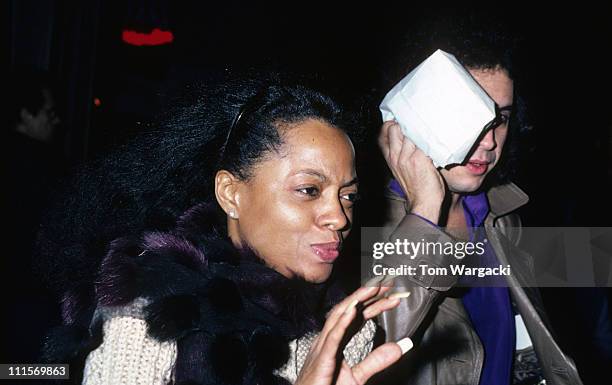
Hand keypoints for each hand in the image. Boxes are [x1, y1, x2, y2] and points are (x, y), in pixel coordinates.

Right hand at [295, 285, 412, 384]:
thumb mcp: (357, 377)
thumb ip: (376, 361)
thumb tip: (399, 348)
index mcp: (335, 341)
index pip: (356, 316)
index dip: (374, 304)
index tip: (392, 295)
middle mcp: (327, 339)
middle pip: (348, 311)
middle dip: (367, 295)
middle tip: (387, 284)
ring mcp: (322, 347)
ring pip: (338, 317)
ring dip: (356, 301)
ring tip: (372, 288)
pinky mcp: (321, 359)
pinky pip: (333, 338)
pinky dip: (343, 322)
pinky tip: (353, 310)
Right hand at [378, 121, 445, 223]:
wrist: (423, 203)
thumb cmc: (417, 188)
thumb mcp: (401, 170)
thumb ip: (401, 155)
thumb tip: (408, 139)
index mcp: (391, 158)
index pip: (382, 134)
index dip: (389, 124)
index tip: (399, 121)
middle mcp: (396, 156)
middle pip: (394, 128)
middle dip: (404, 122)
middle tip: (416, 123)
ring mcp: (408, 156)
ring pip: (410, 131)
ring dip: (420, 128)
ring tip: (429, 128)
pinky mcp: (421, 158)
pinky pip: (424, 140)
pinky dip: (431, 137)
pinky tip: (437, 137)